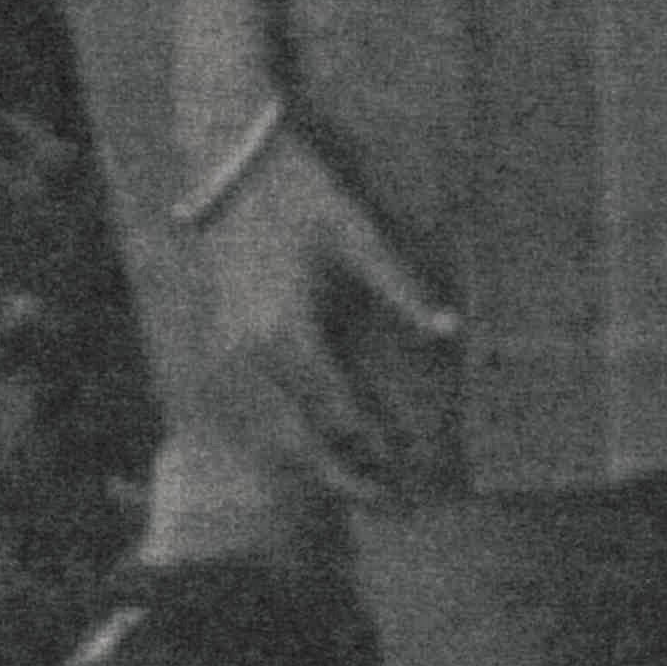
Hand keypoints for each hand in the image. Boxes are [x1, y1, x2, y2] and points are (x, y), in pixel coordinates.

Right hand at [199, 119, 463, 506]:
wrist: (230, 161)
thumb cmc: (300, 192)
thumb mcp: (357, 233)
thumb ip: (402, 287)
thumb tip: (452, 329)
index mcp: (285, 332)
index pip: (333, 414)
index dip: (370, 450)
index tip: (405, 478)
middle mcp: (247, 354)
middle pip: (294, 442)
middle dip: (339, 477)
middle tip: (387, 503)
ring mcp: (223, 353)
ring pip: (264, 435)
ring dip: (308, 465)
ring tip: (357, 486)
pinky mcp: (214, 344)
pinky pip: (245, 413)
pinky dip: (277, 440)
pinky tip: (310, 449)